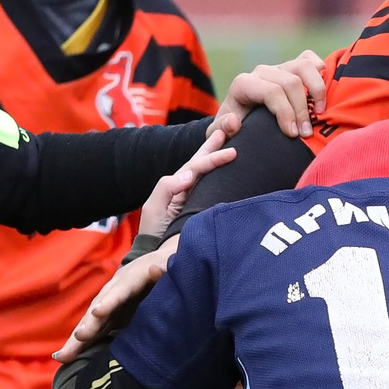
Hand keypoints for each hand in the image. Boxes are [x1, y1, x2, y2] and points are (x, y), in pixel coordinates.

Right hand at [57, 237, 178, 360]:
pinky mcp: (109, 317)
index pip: (120, 291)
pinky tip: (65, 357)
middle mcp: (114, 290)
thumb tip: (157, 269)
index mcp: (131, 278)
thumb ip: (165, 271)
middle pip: (99, 308)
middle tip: (78, 338)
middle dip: (88, 324)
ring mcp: (109, 304)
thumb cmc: (166, 268)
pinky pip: (93, 331)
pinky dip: (80, 344)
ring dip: (78, 339)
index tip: (98, 312)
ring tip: (63, 355)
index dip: (110, 301)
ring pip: (91, 322)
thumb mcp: (169, 266)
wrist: (159, 265)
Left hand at [139, 122, 236, 244]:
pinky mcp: (202, 212)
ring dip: (218, 158)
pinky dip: (223, 179)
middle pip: (202, 163)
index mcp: (177, 186)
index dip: (212, 156)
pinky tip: (234, 173)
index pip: (196, 166)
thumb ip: (166, 188)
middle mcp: (187, 190)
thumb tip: (189, 174)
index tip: (230, 150)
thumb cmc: (153, 233)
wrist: (154, 258)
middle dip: (214, 147)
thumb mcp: (154, 208)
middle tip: (229, 130)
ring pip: (209, 175)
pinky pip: (215, 192)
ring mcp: (195, 200)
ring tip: (231, 143)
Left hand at [214, 51, 325, 138]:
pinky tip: (321, 93)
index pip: (272, 92)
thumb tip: (234, 122)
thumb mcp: (220, 134)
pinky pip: (309, 59)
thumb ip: (222, 130)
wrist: (237, 119)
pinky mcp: (291, 68)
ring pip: (304, 66)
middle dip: (302, 109)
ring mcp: (278, 68)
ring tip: (320, 113)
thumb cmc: (231, 129)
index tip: (293, 134)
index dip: (286, 112)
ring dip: (317, 90)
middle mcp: (262, 72)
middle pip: (291, 82)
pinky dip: (320, 71)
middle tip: (306, 134)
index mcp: (244, 84)